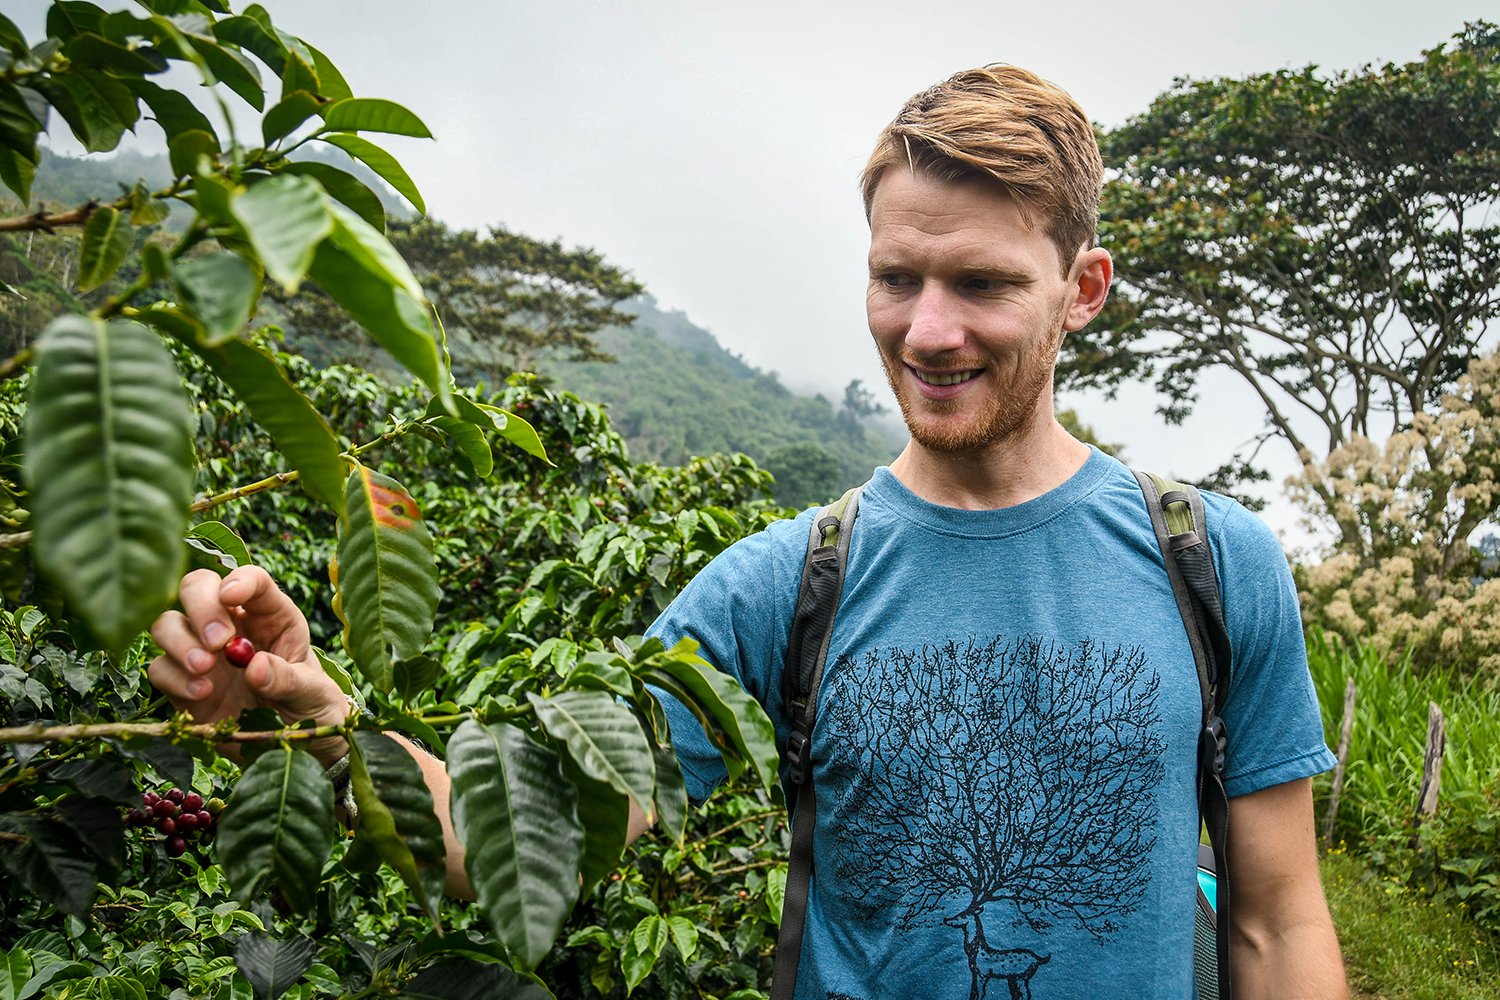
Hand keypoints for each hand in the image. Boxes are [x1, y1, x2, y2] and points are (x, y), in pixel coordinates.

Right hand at [149, 566, 351, 764]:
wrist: (292, 744)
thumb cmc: (309, 704)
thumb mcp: (312, 693)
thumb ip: (288, 679)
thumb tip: (254, 667)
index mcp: (271, 615)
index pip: (252, 579)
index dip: (240, 579)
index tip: (231, 595)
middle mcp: (232, 624)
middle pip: (196, 587)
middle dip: (201, 607)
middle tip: (218, 642)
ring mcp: (202, 651)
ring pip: (167, 623)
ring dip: (179, 641)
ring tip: (206, 668)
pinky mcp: (182, 682)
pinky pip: (159, 667)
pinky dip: (173, 677)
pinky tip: (202, 694)